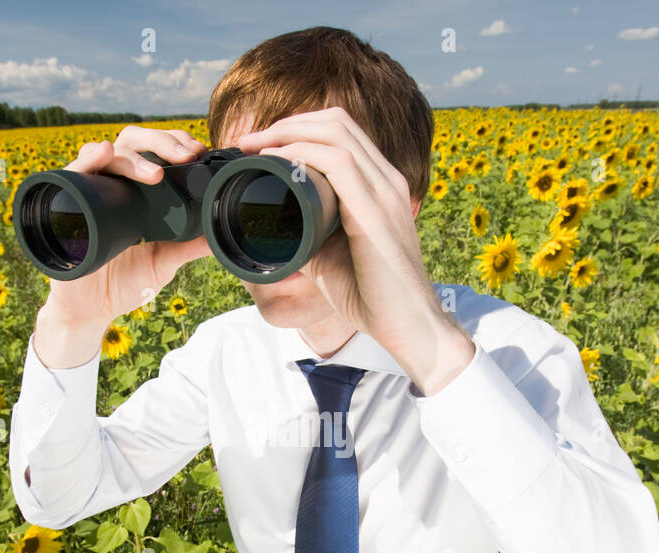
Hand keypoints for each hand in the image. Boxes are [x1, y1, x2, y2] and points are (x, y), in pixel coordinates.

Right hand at [33, 126, 211, 367]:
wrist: (89, 311)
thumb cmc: (124, 283)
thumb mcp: (162, 263)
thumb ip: (188, 247)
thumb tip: (220, 235)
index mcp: (136, 190)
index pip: (155, 150)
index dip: (176, 143)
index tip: (199, 152)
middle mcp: (112, 184)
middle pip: (133, 142)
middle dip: (160, 142)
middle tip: (185, 156)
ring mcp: (88, 191)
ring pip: (106, 152)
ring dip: (131, 156)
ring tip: (154, 173)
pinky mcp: (64, 204)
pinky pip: (72, 173)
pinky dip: (87, 159)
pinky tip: (102, 152)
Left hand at [235, 107, 473, 393]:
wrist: (408, 326)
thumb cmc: (372, 296)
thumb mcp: (328, 255)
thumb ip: (305, 232)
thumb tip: (269, 224)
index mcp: (380, 185)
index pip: (341, 133)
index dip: (298, 128)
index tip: (260, 146)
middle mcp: (387, 179)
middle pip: (336, 121)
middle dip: (287, 123)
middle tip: (250, 142)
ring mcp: (385, 190)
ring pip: (336, 131)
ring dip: (288, 132)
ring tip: (255, 147)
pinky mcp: (376, 209)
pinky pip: (336, 161)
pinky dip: (300, 152)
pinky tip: (276, 161)